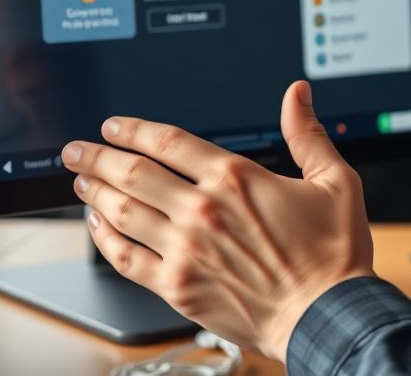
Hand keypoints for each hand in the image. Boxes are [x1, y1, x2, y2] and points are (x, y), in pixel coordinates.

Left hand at [60, 81, 373, 361]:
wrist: (327, 315)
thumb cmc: (333, 253)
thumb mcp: (333, 180)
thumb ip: (307, 134)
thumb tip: (297, 94)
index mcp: (236, 178)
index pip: (169, 143)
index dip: (135, 129)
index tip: (114, 126)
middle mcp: (203, 210)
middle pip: (133, 173)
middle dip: (97, 157)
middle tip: (76, 150)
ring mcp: (185, 250)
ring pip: (123, 212)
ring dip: (95, 192)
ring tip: (79, 181)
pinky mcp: (178, 286)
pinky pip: (126, 258)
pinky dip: (105, 239)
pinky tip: (97, 226)